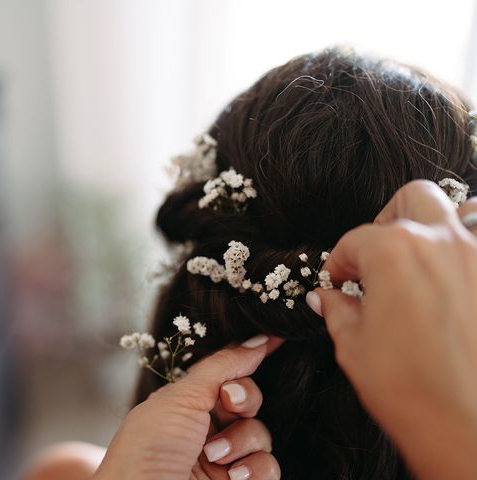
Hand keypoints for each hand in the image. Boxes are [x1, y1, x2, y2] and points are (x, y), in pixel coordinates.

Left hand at [94, 336, 280, 479]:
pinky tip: (233, 475)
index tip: (275, 339)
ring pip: (261, 435)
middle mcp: (204, 429)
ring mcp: (222, 460)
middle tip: (229, 402)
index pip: (224, 373)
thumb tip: (257, 340)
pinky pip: (268, 467)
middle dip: (245, 398)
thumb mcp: (182, 396)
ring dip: (244, 440)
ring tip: (215, 455)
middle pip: (248, 400)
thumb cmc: (149, 448)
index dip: (248, 357)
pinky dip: (255, 468)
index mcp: (184, 403)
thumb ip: (223, 366)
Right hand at [310, 180, 476, 479]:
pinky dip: (470, 251)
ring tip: (424, 258)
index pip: (355, 240)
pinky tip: (457, 278)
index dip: (340, 261)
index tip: (338, 279)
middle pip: (412, 199)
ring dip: (439, 226)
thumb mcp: (353, 346)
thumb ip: (338, 309)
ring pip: (464, 208)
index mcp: (393, 253)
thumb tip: (328, 296)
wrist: (469, 430)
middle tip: (377, 253)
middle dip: (387, 219)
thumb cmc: (409, 390)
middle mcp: (442, 242)